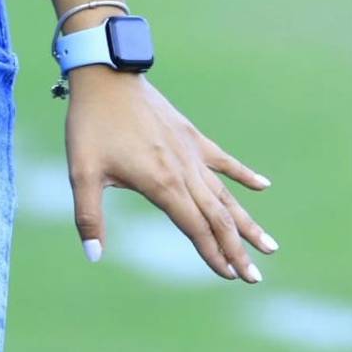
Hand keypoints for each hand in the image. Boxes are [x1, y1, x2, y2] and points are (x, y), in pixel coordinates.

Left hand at [64, 66, 276, 281]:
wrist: (106, 74)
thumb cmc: (91, 123)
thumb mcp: (82, 171)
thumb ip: (89, 216)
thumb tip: (93, 256)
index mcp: (162, 184)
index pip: (196, 229)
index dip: (213, 255)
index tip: (230, 276)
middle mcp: (184, 171)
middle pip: (217, 218)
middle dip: (237, 249)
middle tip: (255, 277)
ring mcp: (190, 151)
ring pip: (225, 194)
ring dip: (246, 222)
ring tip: (269, 245)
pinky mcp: (190, 134)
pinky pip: (222, 159)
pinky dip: (243, 174)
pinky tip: (264, 186)